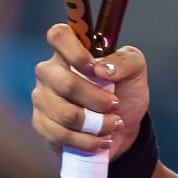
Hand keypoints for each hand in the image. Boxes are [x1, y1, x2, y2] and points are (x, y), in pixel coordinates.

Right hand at [31, 24, 149, 155]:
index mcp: (69, 51)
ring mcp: (42, 97)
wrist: (121, 128)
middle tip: (115, 105)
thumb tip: (103, 69)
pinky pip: (60, 135)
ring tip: (113, 125)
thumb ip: (125, 61)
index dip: (75, 52)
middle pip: (66, 83)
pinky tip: (100, 140)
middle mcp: (50, 71)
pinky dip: (87, 141)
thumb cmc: (125, 91)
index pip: (58, 36)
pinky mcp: (41, 123)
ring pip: (65, 114)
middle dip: (98, 100)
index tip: (95, 69)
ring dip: (97, 124)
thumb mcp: (135, 71)